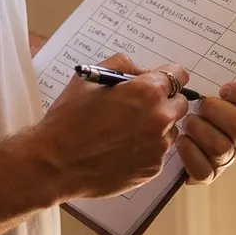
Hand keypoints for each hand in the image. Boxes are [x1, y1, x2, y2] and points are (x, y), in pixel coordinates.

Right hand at [35, 53, 189, 199]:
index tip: (158, 83)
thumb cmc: (69, 119)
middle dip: (164, 102)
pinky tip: (120, 150)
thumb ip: (123, 65)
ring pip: (169, 130)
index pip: (179, 75)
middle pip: (180, 104)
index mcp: (148, 92)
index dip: (167, 77)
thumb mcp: (90, 77)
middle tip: (138, 108)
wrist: (55, 164)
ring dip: (155, 128)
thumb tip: (144, 71)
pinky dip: (145, 150)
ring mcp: (159, 146)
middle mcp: (161, 118)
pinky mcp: (153, 169)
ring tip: (123, 133)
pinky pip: (157, 153)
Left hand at [177, 80, 235, 183]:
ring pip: (222, 148)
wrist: (164, 124)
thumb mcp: (216, 78)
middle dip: (217, 112)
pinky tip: (181, 141)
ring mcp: (226, 158)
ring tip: (187, 121)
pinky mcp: (206, 174)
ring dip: (200, 131)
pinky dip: (190, 154)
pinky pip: (203, 170)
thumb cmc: (197, 100)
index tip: (225, 88)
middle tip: (200, 104)